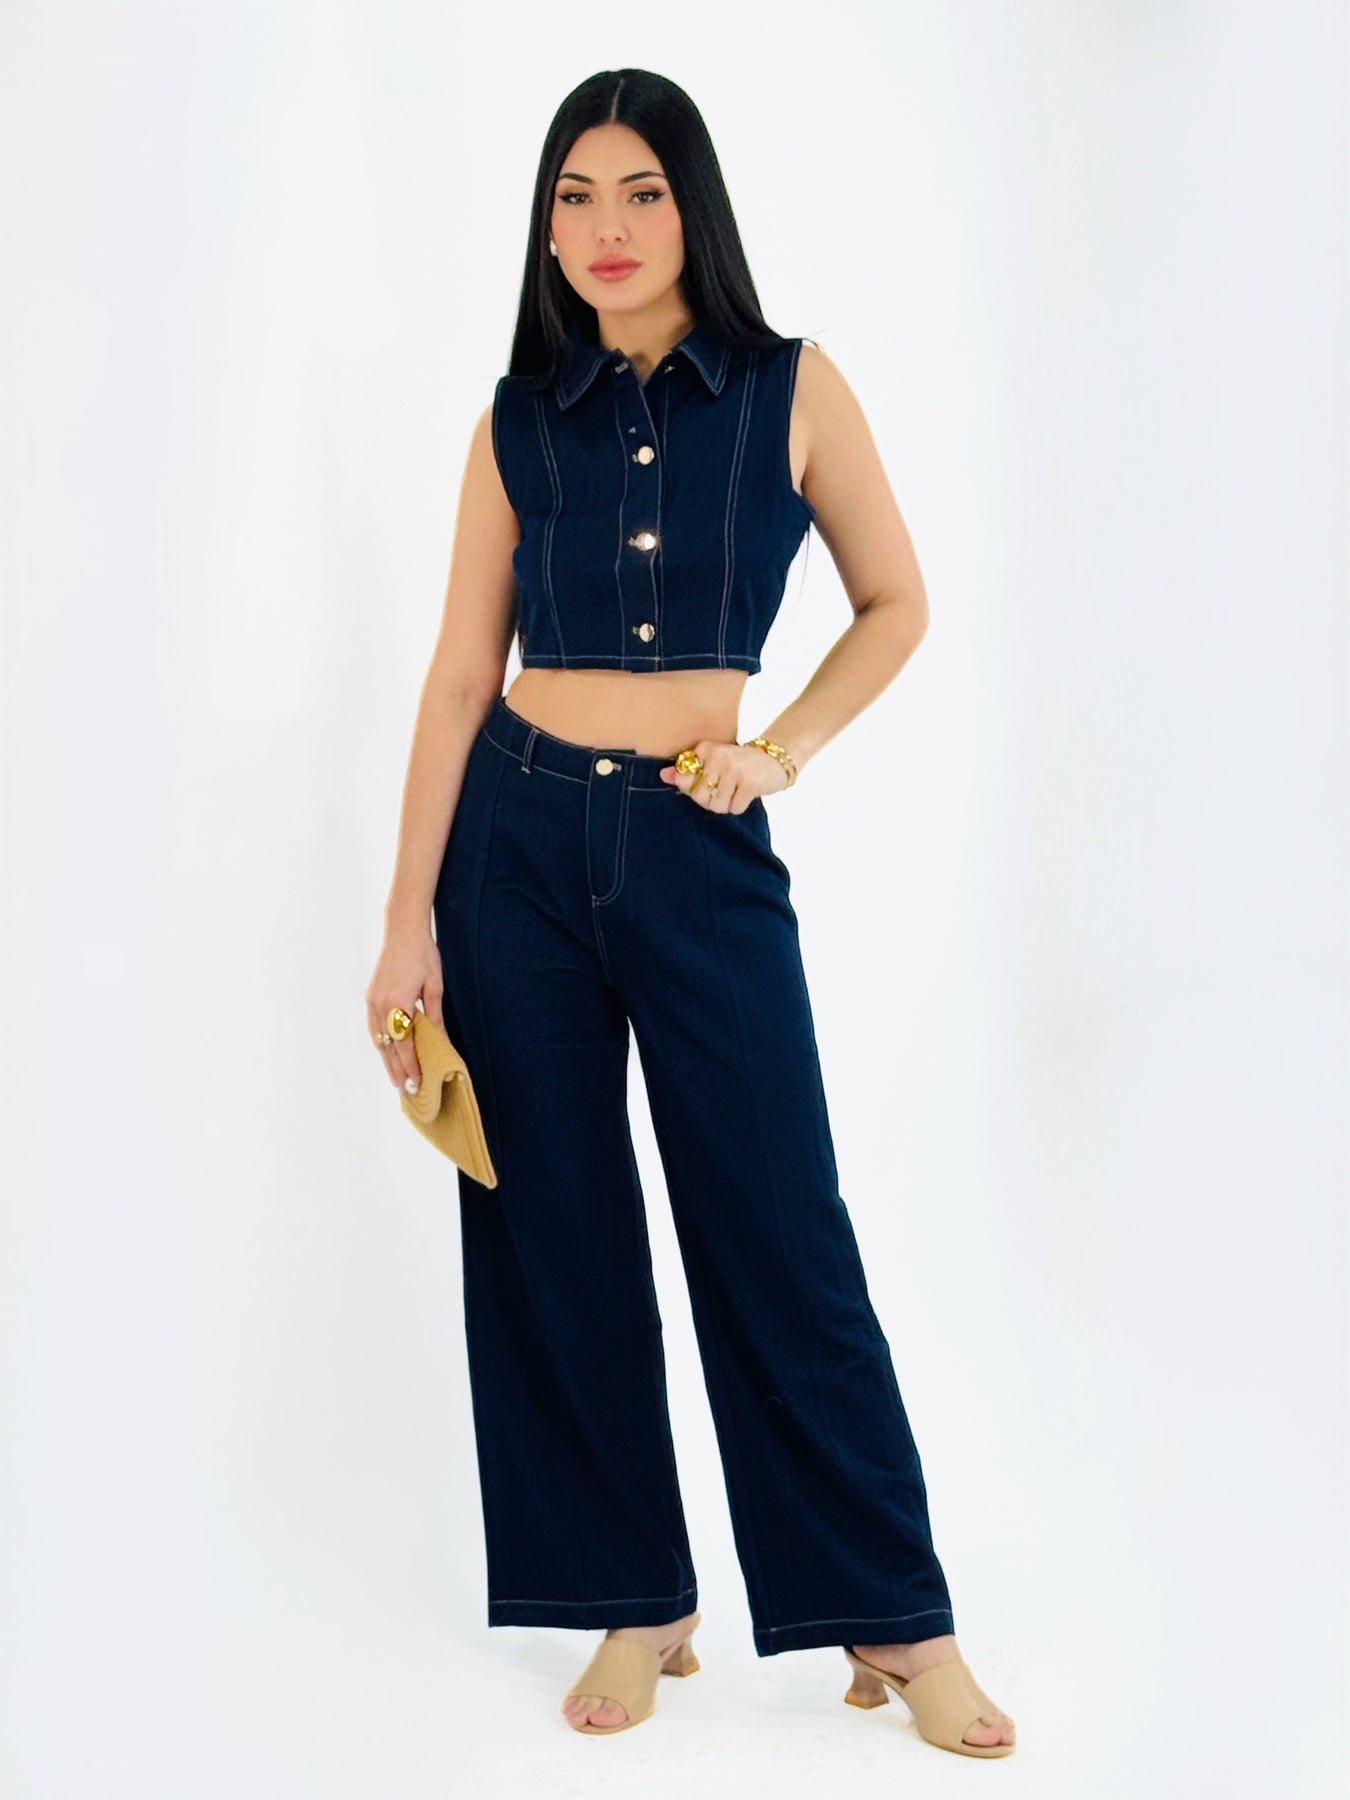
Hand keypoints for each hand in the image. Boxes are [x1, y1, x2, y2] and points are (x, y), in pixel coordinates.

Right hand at [365, 921, 443, 1094]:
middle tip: (405, 1090)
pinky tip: (387, 1052)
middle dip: (397, 1069)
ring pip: (378, 1038)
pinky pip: (374, 1027)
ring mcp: (373, 1001)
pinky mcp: (371, 996)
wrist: (403, 931)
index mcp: (397, 1003)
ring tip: (396, 1078)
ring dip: (387, 1059)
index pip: (404, 1043)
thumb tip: (439, 1039)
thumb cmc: (423, 955)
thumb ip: (434, 1015)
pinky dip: (381, 1043)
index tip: (417, 1081)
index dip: (410, 1064)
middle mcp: (380, 1005)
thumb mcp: (434, 986)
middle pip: (388, 1046)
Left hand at [659, 738, 789, 812]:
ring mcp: (734, 769)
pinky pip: (734, 809)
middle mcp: (718, 756)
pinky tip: (746, 793)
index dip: (696, 791)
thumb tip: (663, 776)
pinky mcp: (749, 782)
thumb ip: (687, 770)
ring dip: (727, 804)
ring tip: (736, 791)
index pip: (684, 783)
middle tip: (725, 790)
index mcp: (705, 749)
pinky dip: (740, 806)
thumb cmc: (740, 763)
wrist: (775, 758)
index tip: (710, 783)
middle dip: (712, 801)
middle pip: (699, 797)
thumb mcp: (713, 762)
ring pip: (716, 806)